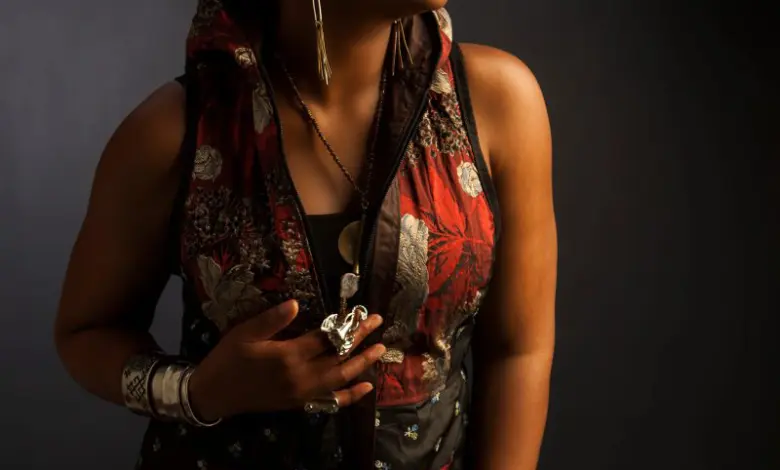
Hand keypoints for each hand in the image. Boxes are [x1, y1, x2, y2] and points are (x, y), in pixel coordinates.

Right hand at [188, 300, 384, 420]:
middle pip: (339, 355)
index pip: (326, 337)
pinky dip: (351, 395)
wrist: (214, 395)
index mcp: (287, 355)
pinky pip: (332, 400)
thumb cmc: (228, 359)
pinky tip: (367, 387)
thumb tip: (295, 303)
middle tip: (378, 323)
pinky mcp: (300, 403)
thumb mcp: (245, 333)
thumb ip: (271, 319)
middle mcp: (300, 376)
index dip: (345, 324)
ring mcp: (302, 392)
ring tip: (380, 349)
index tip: (362, 313)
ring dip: (362, 363)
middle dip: (360, 339)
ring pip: (341, 377)